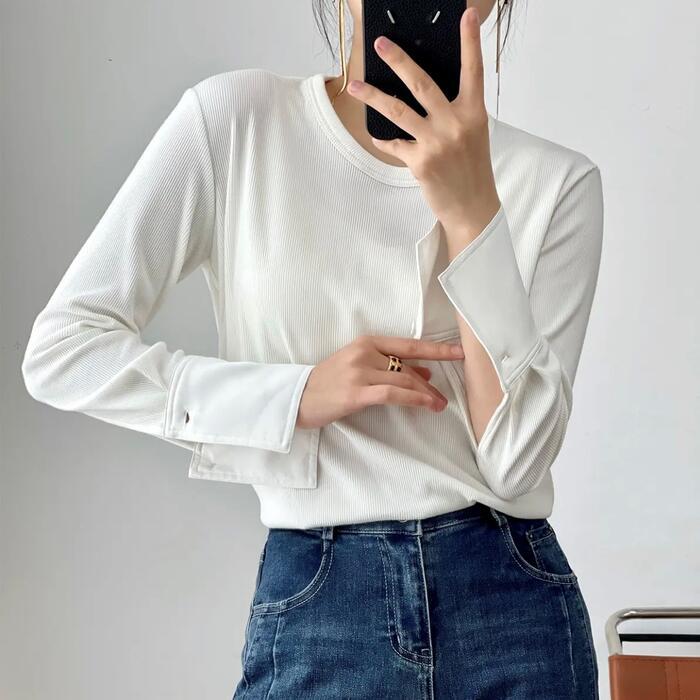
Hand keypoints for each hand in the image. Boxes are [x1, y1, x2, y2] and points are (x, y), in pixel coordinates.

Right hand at [296, 335, 465, 429]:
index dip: (437, 349)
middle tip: (444, 398)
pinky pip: (393, 394)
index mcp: (367, 342)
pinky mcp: (356, 392)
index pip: (409, 345)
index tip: (460, 352)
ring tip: (439, 405)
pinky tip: (426, 405)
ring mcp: (360, 371)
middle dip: (430, 384)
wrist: (298, 397)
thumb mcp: (360, 368)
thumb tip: (425, 372)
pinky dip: (413, 399)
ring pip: (404, 380)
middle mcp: (365, 352)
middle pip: (408, 367)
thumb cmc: (330, 383)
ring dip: (426, 394)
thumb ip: (390, 367)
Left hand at [346, 5, 500, 237]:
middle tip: (380, 44)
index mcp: (473, 112)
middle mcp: (455, 123)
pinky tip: (379, 138)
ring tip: (355, 85)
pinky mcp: (420, 162)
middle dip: (399, 60)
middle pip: (422, 83)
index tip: (466, 15)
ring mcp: (436, 142)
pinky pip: (394, 144)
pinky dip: (385, 141)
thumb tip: (426, 94)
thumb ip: (456, 112)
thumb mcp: (472, 134)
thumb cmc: (471, 169)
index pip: (473, 70)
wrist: (472, 207)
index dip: (471, 41)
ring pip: (398, 110)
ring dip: (373, 96)